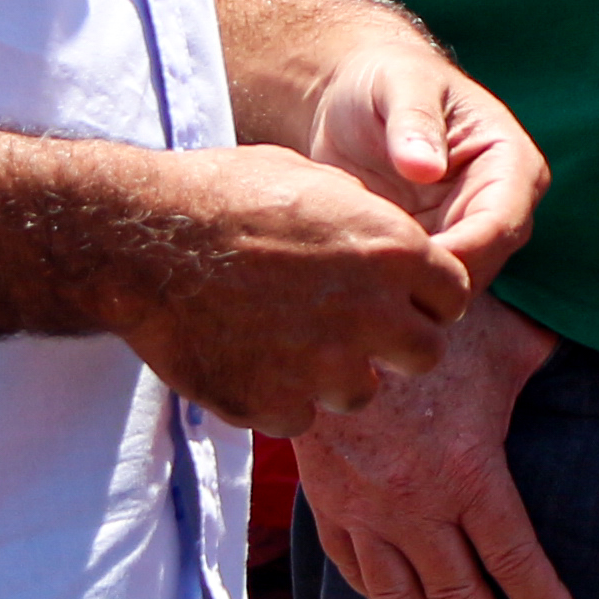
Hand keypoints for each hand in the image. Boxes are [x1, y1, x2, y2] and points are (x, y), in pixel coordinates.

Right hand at [104, 143, 473, 431]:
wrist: (144, 243)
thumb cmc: (227, 196)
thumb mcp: (317, 183)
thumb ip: (368, 225)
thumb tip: (391, 249)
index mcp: (392, 251)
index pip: (453, 294)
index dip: (426, 295)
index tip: (399, 295)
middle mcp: (370, 314)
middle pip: (425, 353)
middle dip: (398, 344)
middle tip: (358, 330)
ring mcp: (322, 367)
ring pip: (363, 392)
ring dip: (339, 375)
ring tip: (295, 344)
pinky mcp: (272, 405)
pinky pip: (300, 416)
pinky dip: (283, 396)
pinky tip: (253, 362)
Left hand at [289, 23, 549, 290]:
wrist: (353, 96)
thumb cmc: (385, 79)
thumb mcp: (399, 85)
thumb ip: (413, 121)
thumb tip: (426, 168)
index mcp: (510, 161)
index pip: (502, 226)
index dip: (458, 255)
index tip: (400, 266)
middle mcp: (501, 204)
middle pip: (480, 267)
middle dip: (430, 284)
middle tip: (367, 286)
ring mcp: (466, 231)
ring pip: (451, 287)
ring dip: (408, 291)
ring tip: (353, 281)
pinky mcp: (432, 249)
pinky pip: (420, 285)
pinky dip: (390, 289)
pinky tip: (350, 279)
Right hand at [297, 295, 574, 598]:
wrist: (322, 325)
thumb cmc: (423, 326)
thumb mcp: (503, 334)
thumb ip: (550, 349)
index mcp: (467, 470)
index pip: (512, 555)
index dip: (540, 597)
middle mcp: (414, 505)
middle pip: (458, 592)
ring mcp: (365, 510)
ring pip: (402, 595)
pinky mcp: (327, 501)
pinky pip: (354, 568)